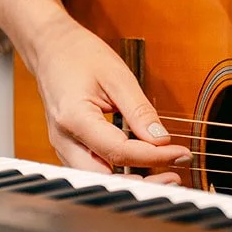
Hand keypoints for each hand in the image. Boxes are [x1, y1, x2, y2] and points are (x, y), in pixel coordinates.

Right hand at [31, 13, 190, 180]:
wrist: (52, 49)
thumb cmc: (81, 56)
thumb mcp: (118, 76)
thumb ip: (139, 110)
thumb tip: (161, 139)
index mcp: (74, 119)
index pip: (119, 152)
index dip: (153, 156)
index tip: (179, 152)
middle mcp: (63, 140)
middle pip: (104, 177)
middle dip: (141, 182)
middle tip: (174, 177)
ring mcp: (63, 146)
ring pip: (98, 178)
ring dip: (131, 181)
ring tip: (164, 175)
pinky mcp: (69, 147)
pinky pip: (94, 168)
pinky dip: (119, 173)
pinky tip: (142, 167)